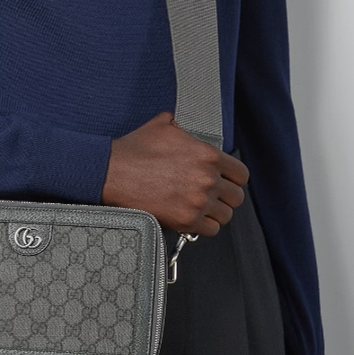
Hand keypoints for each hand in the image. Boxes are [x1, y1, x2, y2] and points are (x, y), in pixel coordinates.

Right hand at [101, 110, 249, 234]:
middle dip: (225, 197)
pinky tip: (192, 218)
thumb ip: (181, 126)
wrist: (112, 172)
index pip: (241, 174)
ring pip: (226, 216)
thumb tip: (180, 124)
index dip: (233, 178)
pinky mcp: (186, 220)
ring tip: (201, 208)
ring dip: (215, 213)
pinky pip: (211, 230)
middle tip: (212, 196)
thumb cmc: (134, 150)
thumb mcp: (162, 125)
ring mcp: (198, 201)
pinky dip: (203, 226)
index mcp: (208, 155)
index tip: (225, 181)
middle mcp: (208, 179)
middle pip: (236, 197)